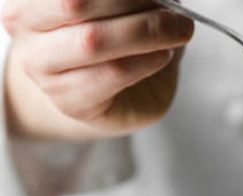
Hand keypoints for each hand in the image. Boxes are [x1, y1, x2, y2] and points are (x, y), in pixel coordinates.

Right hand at [2, 0, 193, 140]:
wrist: (109, 94)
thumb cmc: (115, 39)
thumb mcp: (123, 6)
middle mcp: (25, 24)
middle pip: (78, 3)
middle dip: (138, 3)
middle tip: (177, 13)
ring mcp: (41, 66)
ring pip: (94, 41)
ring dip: (147, 33)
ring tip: (178, 33)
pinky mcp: (67, 100)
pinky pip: (112, 73)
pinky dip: (146, 61)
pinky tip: (163, 55)